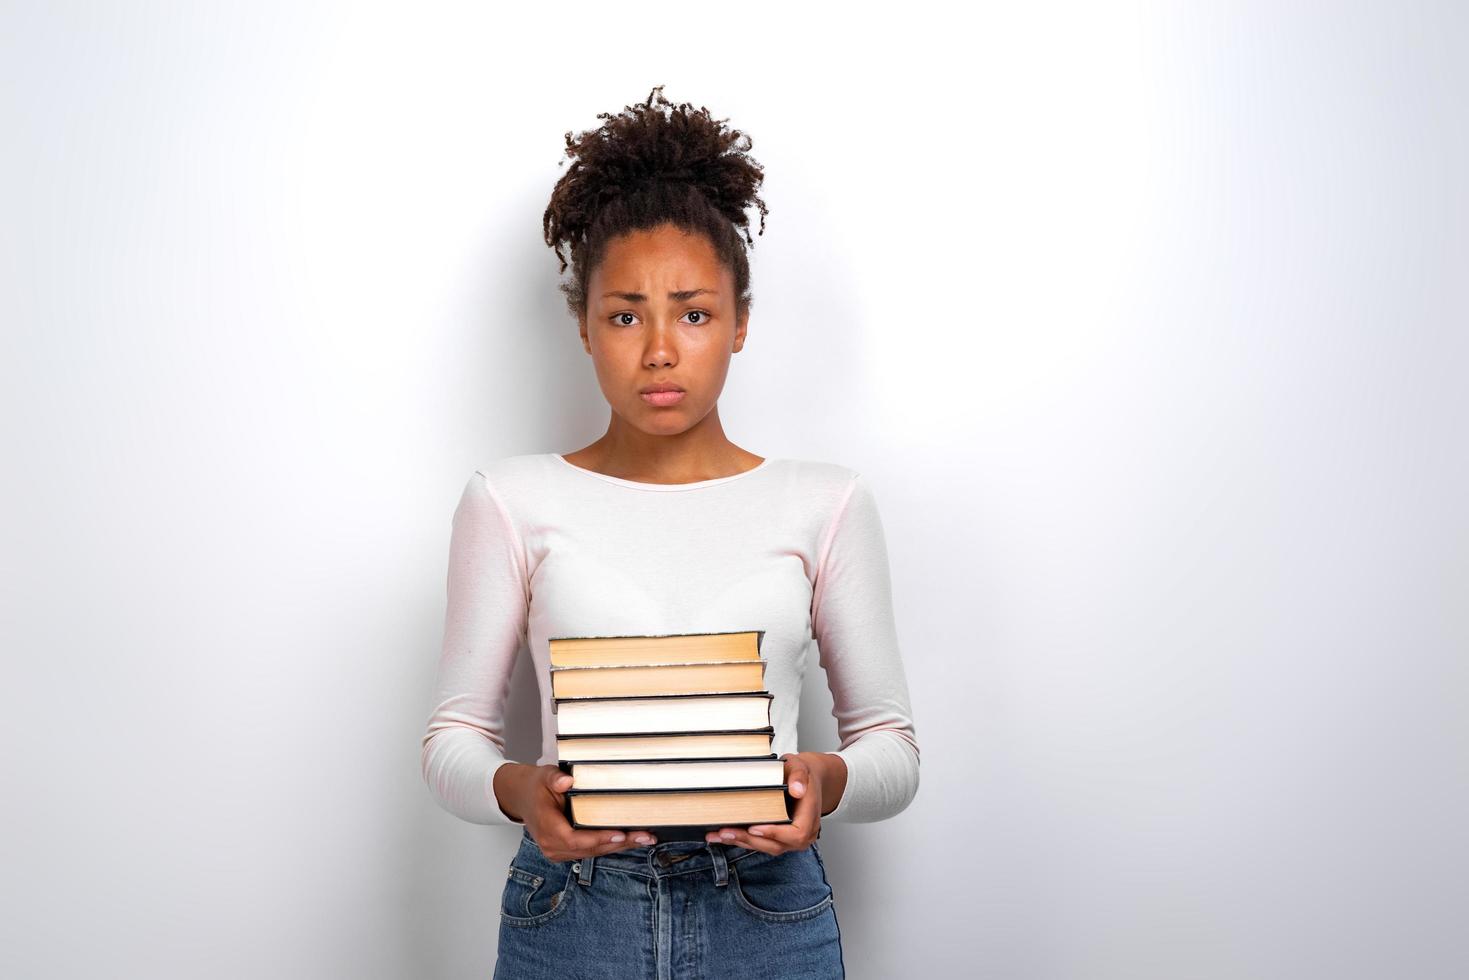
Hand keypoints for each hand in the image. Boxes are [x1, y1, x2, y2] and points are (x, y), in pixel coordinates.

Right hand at [496, 763, 657, 861]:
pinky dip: (610, 845)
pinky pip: (591, 851)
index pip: (574, 839)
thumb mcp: (544, 776)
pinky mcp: (566, 851)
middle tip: (645, 836)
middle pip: (589, 849)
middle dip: (619, 844)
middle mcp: (552, 845)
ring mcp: (558, 851)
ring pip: (593, 853)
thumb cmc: (536, 787)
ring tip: (645, 838)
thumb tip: (567, 781)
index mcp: (546, 827)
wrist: (522, 797)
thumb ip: (555, 779)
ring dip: (619, 846)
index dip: (598, 838)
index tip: (620, 834)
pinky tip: (630, 840)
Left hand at [704, 752, 842, 854]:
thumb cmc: (803, 774)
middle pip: (776, 845)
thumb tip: (797, 790)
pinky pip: (761, 843)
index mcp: (810, 818)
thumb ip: (799, 776)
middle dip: (749, 840)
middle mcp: (802, 834)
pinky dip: (743, 839)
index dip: (774, 833)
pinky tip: (725, 835)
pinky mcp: (778, 838)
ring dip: (741, 842)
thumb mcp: (801, 767)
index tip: (755, 828)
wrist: (808, 780)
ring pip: (766, 846)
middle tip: (726, 832)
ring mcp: (789, 839)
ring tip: (719, 835)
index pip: (796, 834)